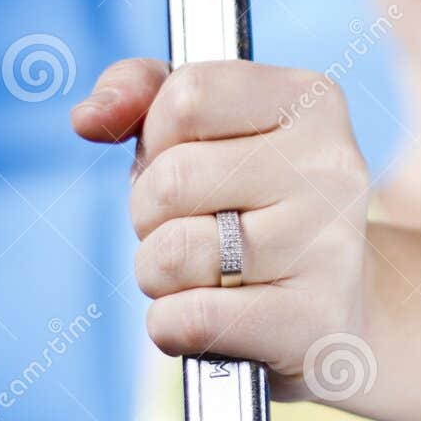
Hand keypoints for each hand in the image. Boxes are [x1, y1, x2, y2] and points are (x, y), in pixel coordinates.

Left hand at [70, 58, 369, 401]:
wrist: (332, 312)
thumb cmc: (254, 209)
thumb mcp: (210, 131)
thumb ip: (145, 94)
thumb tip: (88, 118)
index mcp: (311, 102)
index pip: (187, 97)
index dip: (158, 138)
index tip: (190, 162)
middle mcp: (332, 168)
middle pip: (172, 180)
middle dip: (150, 213)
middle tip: (193, 228)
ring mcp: (331, 247)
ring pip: (173, 253)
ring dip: (158, 275)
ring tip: (203, 275)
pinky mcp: (315, 321)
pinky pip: (191, 319)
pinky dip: (173, 326)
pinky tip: (212, 320)